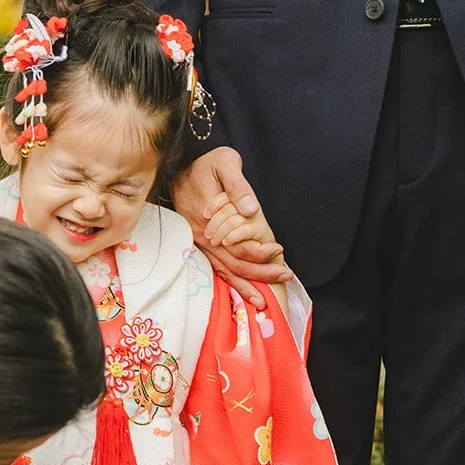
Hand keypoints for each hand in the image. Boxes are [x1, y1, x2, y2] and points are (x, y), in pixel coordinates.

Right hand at [171, 147, 290, 308]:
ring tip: (263, 301)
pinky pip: (215, 268)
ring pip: (223, 271)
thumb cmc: (206, 163)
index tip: (279, 251)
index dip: (259, 253)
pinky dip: (230, 282)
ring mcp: (199, 242)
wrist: (179, 165)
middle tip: (285, 276)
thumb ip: (238, 187)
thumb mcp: (225, 164)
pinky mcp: (199, 244)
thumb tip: (250, 210)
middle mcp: (203, 236)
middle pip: (233, 264)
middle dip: (260, 275)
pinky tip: (242, 291)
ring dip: (244, 286)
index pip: (238, 246)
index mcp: (211, 219)